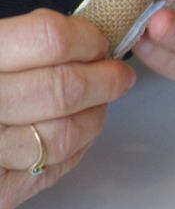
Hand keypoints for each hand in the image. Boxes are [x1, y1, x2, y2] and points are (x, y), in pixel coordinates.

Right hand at [0, 9, 135, 208]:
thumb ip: (20, 40)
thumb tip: (82, 38)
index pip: (49, 39)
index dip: (87, 39)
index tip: (100, 43)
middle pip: (64, 89)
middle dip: (106, 80)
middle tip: (120, 75)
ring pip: (65, 135)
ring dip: (95, 115)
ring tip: (99, 103)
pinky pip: (52, 170)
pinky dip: (77, 148)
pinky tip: (79, 131)